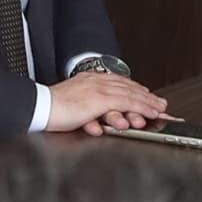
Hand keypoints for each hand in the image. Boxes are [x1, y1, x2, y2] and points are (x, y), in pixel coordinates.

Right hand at [37, 70, 173, 133]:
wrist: (39, 107)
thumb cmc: (52, 110)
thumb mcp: (74, 106)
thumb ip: (89, 110)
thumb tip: (98, 120)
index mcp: (90, 81)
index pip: (118, 84)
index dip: (135, 91)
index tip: (147, 97)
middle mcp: (96, 82)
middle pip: (127, 88)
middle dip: (146, 97)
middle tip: (161, 105)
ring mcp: (98, 90)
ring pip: (129, 95)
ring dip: (146, 103)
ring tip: (159, 111)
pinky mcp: (98, 100)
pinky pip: (124, 103)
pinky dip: (138, 109)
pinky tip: (146, 115)